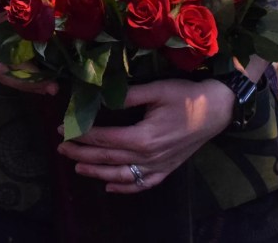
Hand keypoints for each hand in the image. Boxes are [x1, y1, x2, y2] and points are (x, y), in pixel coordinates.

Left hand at [56, 78, 233, 193]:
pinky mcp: (167, 170)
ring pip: (121, 176)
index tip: (62, 129)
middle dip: (82, 154)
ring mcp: (158, 166)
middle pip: (108, 159)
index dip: (82, 135)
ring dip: (97, 173)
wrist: (217, 109)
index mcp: (143, 137)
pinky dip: (125, 188)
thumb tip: (100, 95)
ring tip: (78, 168)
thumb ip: (127, 95)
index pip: (104, 138)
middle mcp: (148, 157)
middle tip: (61, 149)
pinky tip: (110, 188)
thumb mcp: (156, 90)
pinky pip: (143, 184)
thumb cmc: (186, 96)